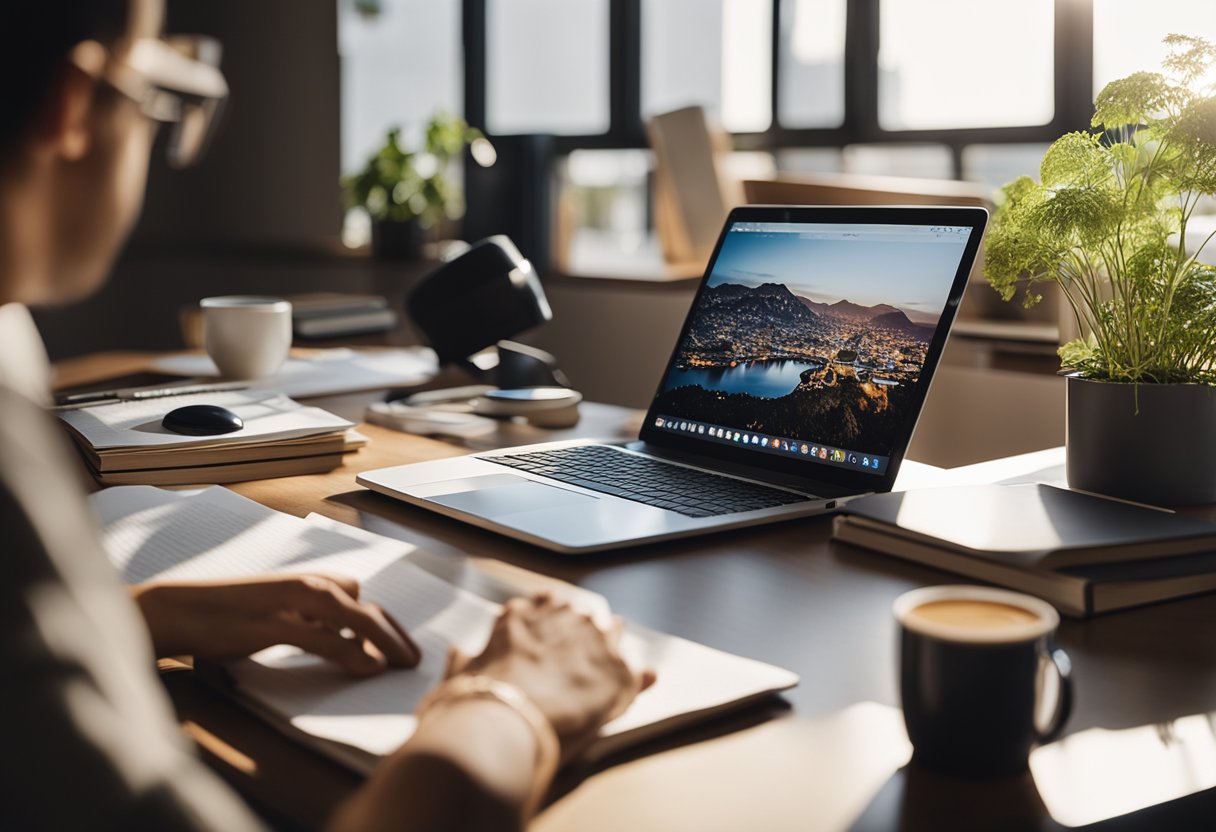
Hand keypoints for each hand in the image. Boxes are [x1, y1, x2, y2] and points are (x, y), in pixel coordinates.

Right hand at [131, 574, 419, 675]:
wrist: (179, 610)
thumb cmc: (228, 616)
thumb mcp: (278, 618)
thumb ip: (312, 625)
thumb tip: (346, 644)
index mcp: (308, 581)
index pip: (362, 600)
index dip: (387, 624)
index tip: (403, 645)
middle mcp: (306, 583)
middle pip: (366, 608)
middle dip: (394, 634)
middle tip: (413, 659)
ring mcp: (290, 600)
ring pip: (352, 618)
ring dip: (383, 641)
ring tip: (402, 664)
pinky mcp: (273, 621)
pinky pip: (322, 638)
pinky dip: (350, 652)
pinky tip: (367, 666)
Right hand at [444, 594, 655, 761]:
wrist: (502, 722)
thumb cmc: (475, 702)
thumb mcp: (459, 675)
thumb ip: (463, 659)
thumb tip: (459, 651)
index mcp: (523, 613)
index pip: (545, 604)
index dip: (550, 625)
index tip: (550, 641)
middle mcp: (562, 616)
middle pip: (582, 614)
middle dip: (582, 634)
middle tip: (579, 662)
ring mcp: (594, 638)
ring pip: (613, 631)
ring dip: (609, 649)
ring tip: (604, 673)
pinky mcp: (619, 669)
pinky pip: (634, 671)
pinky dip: (632, 681)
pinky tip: (626, 692)